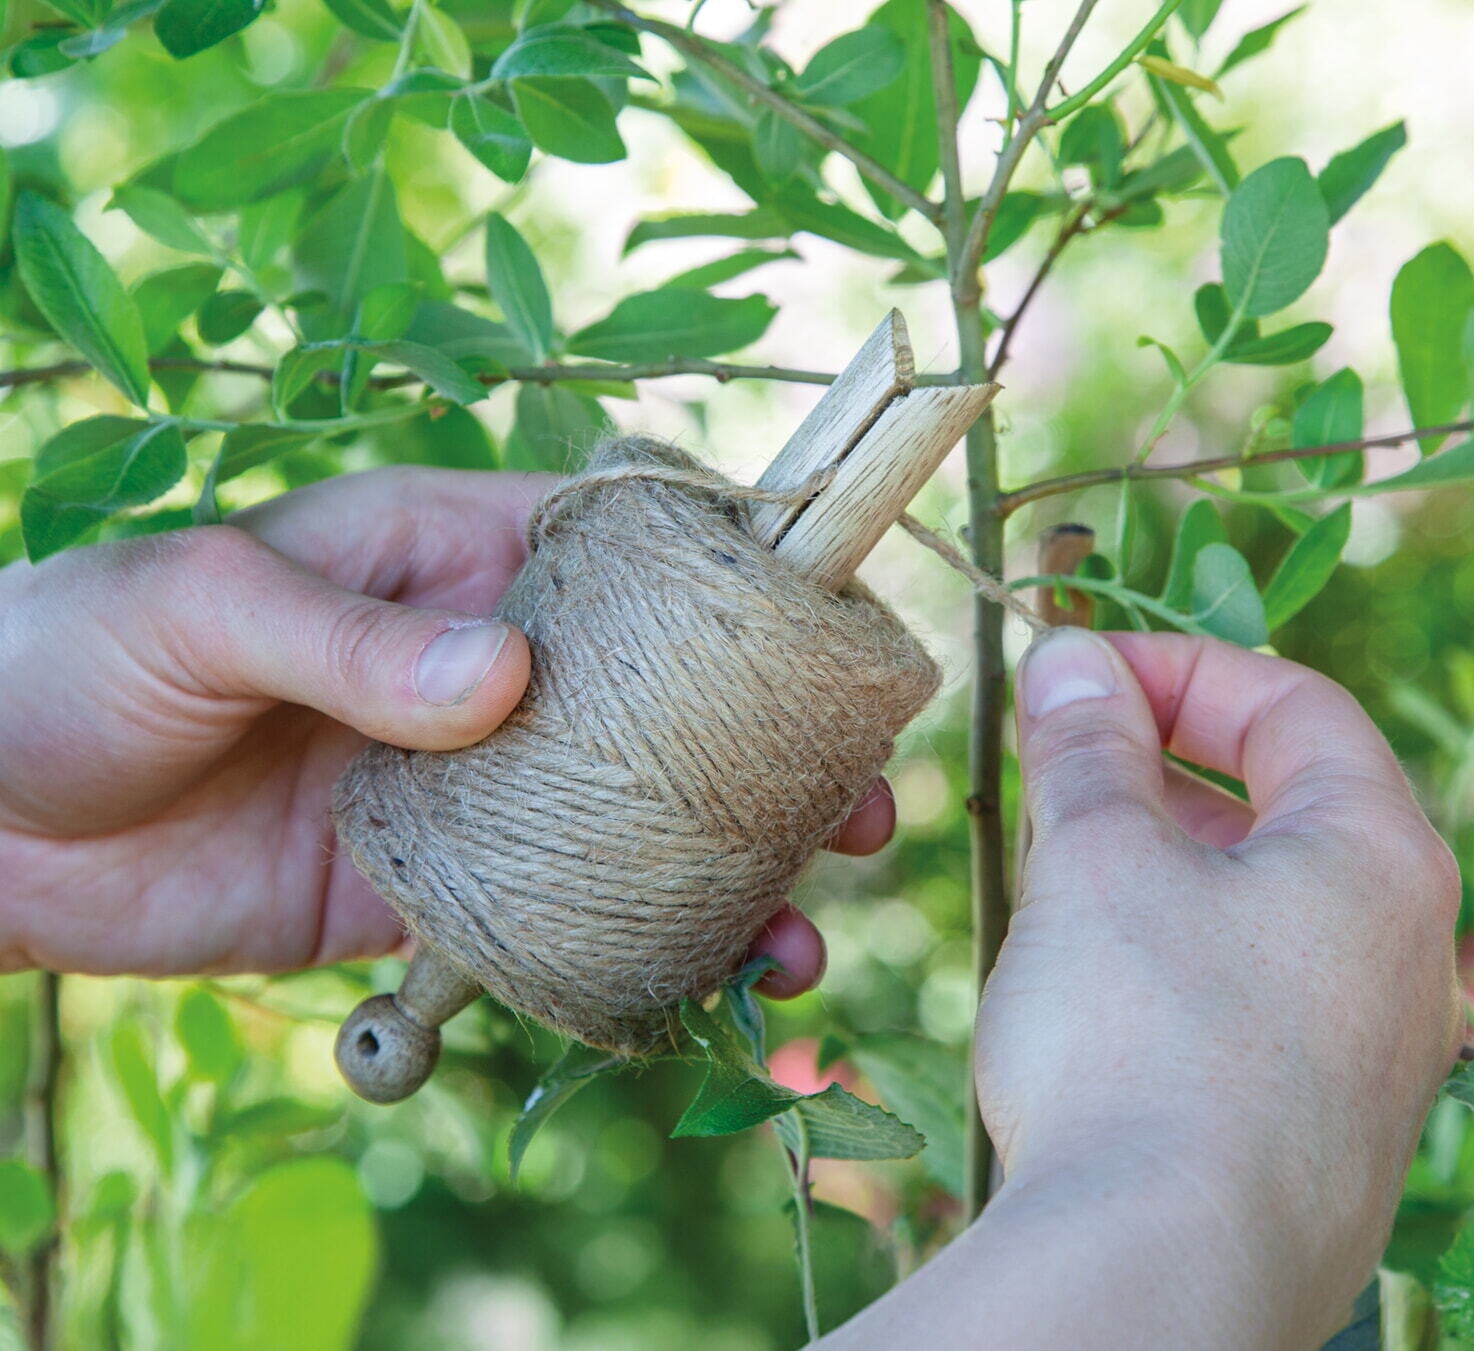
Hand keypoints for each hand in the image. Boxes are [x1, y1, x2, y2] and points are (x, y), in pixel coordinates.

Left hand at [0, 466, 891, 989]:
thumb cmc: (69, 652)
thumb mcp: (200, 606)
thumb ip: (350, 637)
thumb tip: (507, 678)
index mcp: (445, 560)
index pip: (623, 555)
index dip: (736, 585)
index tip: (834, 637)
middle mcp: (476, 671)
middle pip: (658, 707)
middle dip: (763, 755)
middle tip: (857, 807)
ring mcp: (463, 790)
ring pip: (623, 825)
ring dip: (718, 873)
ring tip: (797, 928)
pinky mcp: (424, 894)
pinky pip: (542, 921)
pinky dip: (616, 953)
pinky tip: (687, 987)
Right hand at [827, 630, 1458, 1349]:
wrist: (1160, 1275)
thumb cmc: (1139, 1039)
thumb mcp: (1096, 860)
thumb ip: (1088, 745)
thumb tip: (1069, 659)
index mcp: (1380, 859)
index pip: (1292, 705)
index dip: (1174, 667)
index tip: (1071, 673)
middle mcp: (1406, 954)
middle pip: (1281, 806)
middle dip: (1155, 767)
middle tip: (1052, 768)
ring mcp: (1374, 1054)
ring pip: (1261, 907)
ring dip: (1156, 864)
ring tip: (1056, 874)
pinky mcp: (1323, 1133)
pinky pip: (1253, 997)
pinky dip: (1174, 955)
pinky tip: (1092, 988)